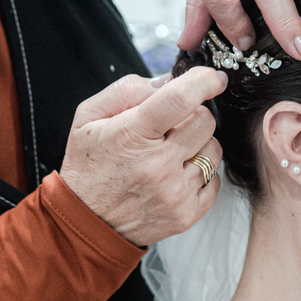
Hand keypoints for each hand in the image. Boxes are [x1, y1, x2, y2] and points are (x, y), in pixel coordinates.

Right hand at [60, 68, 226, 246]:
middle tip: (172, 125)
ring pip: (213, 150)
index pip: (181, 99)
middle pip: (205, 122)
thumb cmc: (88, 166)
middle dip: (193, 115)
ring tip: (171, 152)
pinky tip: (177, 174)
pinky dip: (202, 172)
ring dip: (198, 144)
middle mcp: (157, 166)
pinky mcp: (187, 214)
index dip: (204, 81)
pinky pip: (215, 179)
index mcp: (131, 136)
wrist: (85, 223)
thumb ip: (126, 91)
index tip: (213, 77)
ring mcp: (174, 193)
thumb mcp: (88, 118)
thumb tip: (169, 80)